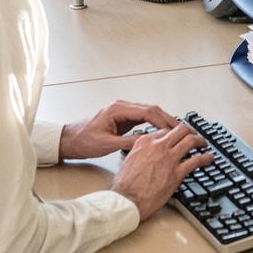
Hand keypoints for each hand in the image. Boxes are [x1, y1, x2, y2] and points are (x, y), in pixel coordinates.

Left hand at [59, 101, 180, 160]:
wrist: (70, 140)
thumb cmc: (83, 141)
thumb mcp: (106, 144)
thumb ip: (128, 142)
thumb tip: (148, 142)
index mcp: (118, 109)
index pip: (148, 111)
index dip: (164, 120)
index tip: (175, 129)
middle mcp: (122, 107)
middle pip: (151, 109)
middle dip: (168, 119)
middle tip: (182, 129)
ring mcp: (123, 112)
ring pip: (149, 113)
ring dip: (163, 121)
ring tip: (176, 131)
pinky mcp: (122, 118)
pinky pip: (143, 118)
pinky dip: (154, 123)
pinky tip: (162, 131)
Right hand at [110, 124, 214, 220]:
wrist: (126, 200)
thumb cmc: (124, 186)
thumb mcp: (128, 160)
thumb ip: (140, 153)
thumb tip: (145, 154)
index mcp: (144, 142)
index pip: (165, 130)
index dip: (174, 134)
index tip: (178, 138)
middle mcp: (158, 146)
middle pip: (180, 130)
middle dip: (190, 131)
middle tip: (195, 136)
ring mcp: (169, 158)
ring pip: (190, 140)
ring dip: (200, 141)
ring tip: (204, 144)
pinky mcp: (177, 173)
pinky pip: (196, 160)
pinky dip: (206, 157)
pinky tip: (209, 158)